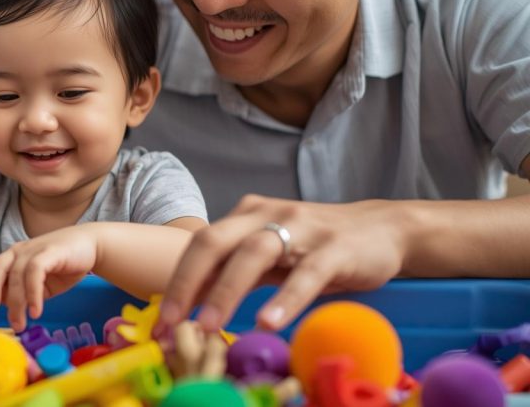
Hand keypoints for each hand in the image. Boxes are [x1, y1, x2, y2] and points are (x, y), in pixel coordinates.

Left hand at [0, 227, 99, 331]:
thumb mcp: (40, 283)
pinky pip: (35, 272)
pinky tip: (35, 311)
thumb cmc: (64, 265)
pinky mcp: (50, 251)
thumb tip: (11, 310)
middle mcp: (19, 251)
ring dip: (16, 302)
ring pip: (16, 275)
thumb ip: (25, 293)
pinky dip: (33, 293)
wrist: (90, 246)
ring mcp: (34, 249)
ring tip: (20, 323)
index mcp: (13, 257)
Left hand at [155, 195, 407, 334]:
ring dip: (226, 291)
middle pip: (214, 241)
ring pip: (254, 253)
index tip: (159, 320)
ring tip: (209, 326)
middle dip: (187, 283)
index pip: (199, 245)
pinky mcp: (335, 248)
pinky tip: (269, 322)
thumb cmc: (316, 247)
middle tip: (170, 322)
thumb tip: (188, 305)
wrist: (382, 229)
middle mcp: (266, 215)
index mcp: (245, 216)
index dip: (175, 281)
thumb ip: (233, 273)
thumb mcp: (269, 256)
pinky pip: (306, 273)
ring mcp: (301, 228)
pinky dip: (285, 299)